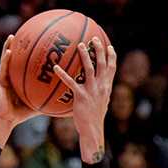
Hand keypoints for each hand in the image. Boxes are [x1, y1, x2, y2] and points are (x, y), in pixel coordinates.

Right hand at [0, 35, 39, 127]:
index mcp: (18, 81)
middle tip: (25, 35)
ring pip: (6, 60)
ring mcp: (4, 78)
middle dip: (18, 47)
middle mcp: (11, 77)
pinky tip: (9, 51)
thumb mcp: (36, 105)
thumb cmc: (20, 115)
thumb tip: (61, 103)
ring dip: (8, 47)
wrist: (6, 120)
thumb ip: (46, 101)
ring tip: (13, 36)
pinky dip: (5, 59)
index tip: (36, 45)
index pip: (23, 66)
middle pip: (15, 59)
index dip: (28, 56)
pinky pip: (3, 68)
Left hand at [54, 37, 116, 163]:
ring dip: (85, 55)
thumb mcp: (101, 104)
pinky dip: (62, 74)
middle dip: (99, 49)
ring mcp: (92, 90)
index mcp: (107, 87)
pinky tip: (55, 67)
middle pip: (102, 63)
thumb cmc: (94, 118)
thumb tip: (97, 91)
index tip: (110, 46)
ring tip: (79, 45)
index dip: (111, 56)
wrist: (92, 128)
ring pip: (89, 68)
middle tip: (94, 38)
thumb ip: (100, 95)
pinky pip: (70, 82)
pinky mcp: (81, 96)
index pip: (112, 69)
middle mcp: (101, 86)